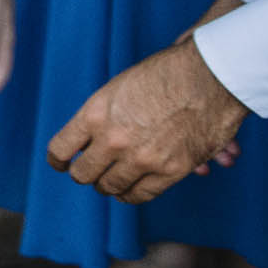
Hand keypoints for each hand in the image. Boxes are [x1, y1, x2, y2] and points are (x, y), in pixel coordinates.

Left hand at [45, 38, 250, 202]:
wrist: (208, 77)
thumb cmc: (165, 73)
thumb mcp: (119, 87)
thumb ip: (103, 115)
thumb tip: (93, 138)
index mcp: (94, 114)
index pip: (60, 149)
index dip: (58, 160)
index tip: (61, 163)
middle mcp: (112, 140)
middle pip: (83, 173)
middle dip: (84, 174)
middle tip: (89, 172)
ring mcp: (140, 159)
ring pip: (110, 187)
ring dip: (108, 186)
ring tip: (109, 182)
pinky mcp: (169, 171)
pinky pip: (140, 195)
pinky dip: (132, 195)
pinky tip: (128, 192)